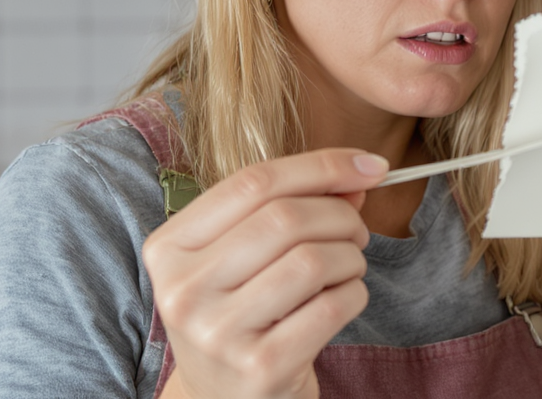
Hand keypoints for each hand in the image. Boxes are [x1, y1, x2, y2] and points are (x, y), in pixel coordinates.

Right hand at [142, 149, 388, 398]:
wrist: (223, 398)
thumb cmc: (241, 312)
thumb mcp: (248, 254)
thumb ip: (294, 204)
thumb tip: (361, 172)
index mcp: (169, 247)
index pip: (253, 183)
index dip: (322, 165)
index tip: (372, 164)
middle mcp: (183, 290)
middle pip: (285, 218)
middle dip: (341, 216)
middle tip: (357, 231)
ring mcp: (218, 333)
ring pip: (312, 261)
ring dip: (351, 258)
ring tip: (348, 268)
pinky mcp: (259, 368)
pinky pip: (330, 307)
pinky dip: (354, 294)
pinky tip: (343, 300)